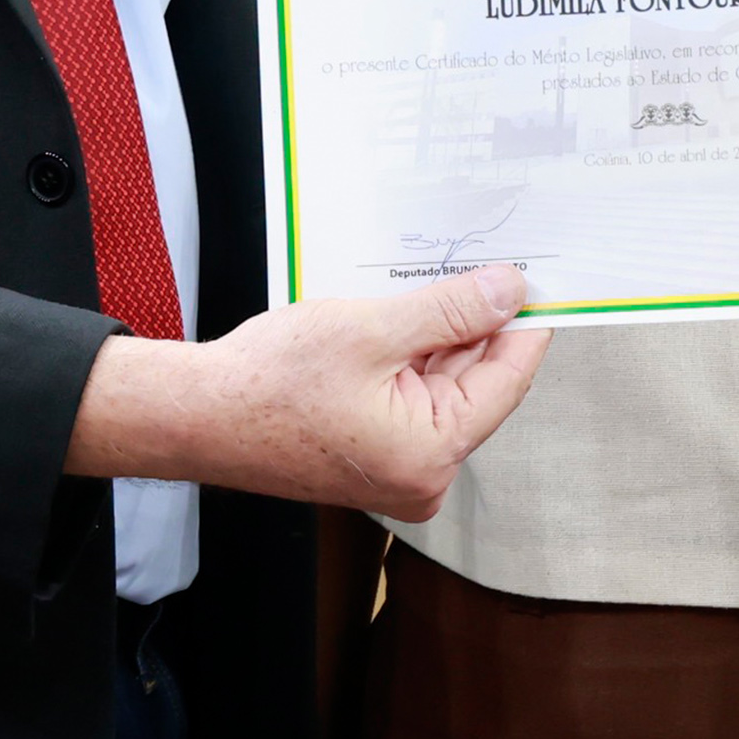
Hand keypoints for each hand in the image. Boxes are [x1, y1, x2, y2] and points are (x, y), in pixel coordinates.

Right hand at [68, 266, 550, 518]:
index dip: (525, 320)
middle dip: (476, 323)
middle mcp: (424, 475)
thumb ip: (452, 311)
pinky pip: (415, 396)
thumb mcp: (374, 330)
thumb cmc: (270, 384)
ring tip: (424, 285)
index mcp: (432, 455)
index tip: (541, 276)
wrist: (198, 416)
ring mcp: (399, 470)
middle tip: (481, 262)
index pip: (509, 377)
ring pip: (445, 384)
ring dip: (439, 335)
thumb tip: (511, 291)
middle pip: (478, 381)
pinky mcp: (376, 455)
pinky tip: (399, 316)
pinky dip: (413, 356)